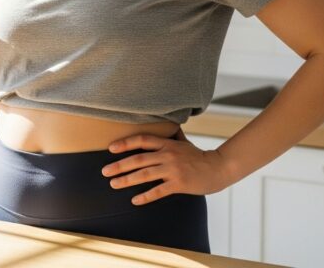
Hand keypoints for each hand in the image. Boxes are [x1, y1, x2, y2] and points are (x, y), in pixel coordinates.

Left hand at [101, 127, 232, 205]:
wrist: (218, 168)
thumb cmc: (198, 156)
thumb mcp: (183, 142)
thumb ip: (171, 135)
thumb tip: (164, 123)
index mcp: (167, 144)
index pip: (142, 140)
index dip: (125, 143)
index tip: (110, 148)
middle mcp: (168, 155)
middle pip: (139, 159)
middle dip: (119, 165)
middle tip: (104, 171)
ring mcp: (173, 169)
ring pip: (145, 174)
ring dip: (127, 180)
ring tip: (114, 184)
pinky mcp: (179, 184)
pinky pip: (158, 191)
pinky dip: (145, 196)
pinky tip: (134, 200)